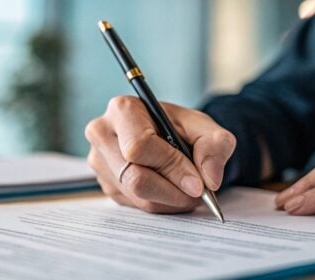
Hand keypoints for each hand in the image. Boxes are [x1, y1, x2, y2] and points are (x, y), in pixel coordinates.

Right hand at [85, 96, 235, 213]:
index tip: (198, 183)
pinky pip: (133, 204)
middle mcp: (103, 133)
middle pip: (134, 177)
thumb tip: (209, 179)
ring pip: (135, 196)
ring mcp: (99, 161)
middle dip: (172, 191)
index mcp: (123, 109)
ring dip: (169, 200)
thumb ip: (214, 147)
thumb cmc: (182, 129)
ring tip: (188, 191)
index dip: (171, 168)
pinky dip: (159, 203)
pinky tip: (170, 191)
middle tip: (197, 193)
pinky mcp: (104, 183)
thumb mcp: (206, 128)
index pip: (139, 147)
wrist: (168, 136)